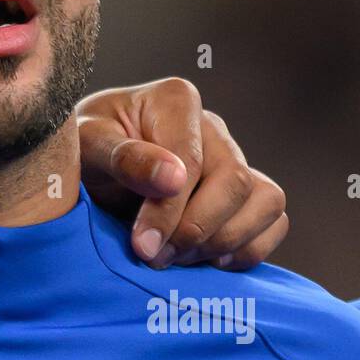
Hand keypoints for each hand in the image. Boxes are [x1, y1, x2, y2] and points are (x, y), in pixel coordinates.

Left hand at [77, 79, 287, 269]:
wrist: (88, 170)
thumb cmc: (84, 151)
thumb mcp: (88, 146)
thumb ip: (123, 158)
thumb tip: (174, 179)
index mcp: (176, 101)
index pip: (192, 161)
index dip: (169, 210)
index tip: (142, 245)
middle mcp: (213, 126)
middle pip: (234, 183)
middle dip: (195, 230)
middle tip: (153, 257)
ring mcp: (234, 159)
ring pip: (266, 201)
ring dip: (224, 241)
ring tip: (176, 258)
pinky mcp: (244, 193)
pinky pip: (275, 220)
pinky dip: (247, 249)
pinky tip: (205, 259)